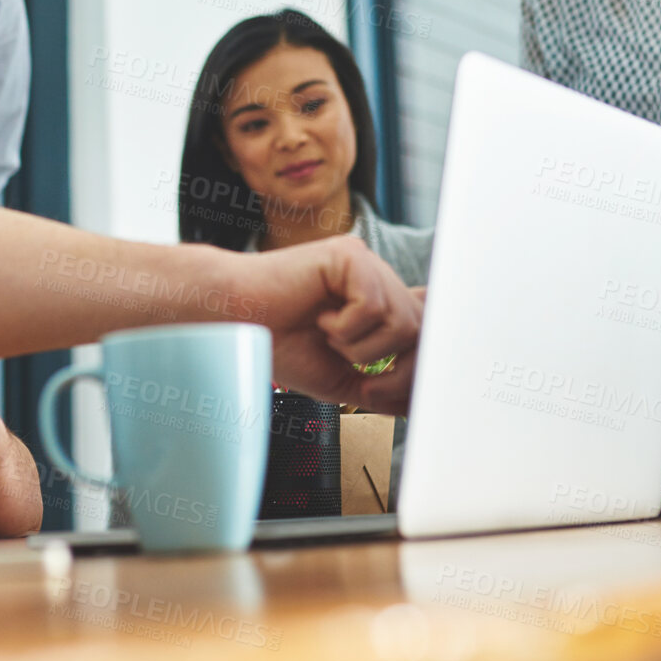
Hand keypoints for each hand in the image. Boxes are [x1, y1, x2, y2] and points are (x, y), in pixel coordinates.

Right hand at [239, 236, 422, 413]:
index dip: (425, 353)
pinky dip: (347, 328)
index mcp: (374, 299)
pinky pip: (373, 304)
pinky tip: (320, 320)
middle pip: (420, 326)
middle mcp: (374, 277)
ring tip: (330, 341)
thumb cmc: (279, 343)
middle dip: (400, 369)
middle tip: (366, 386)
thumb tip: (417, 404)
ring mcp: (363, 263)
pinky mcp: (348, 255)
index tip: (405, 387)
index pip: (422, 320)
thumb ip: (381, 385)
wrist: (235, 322)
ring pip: (402, 319)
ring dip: (366, 348)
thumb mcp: (341, 376)